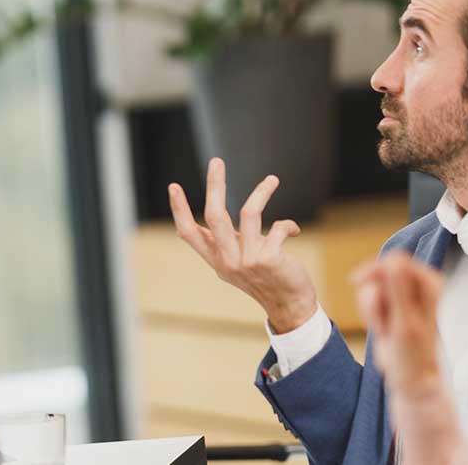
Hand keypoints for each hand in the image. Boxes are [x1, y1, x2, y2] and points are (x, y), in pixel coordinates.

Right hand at [168, 158, 316, 332]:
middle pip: (214, 215)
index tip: (174, 186)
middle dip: (215, 185)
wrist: (290, 306)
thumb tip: (211, 216)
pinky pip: (278, 227)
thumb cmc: (265, 280)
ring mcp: (248, 260)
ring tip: (273, 179)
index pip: (189, 233)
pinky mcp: (269, 258)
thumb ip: (224, 244)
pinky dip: (289, 225)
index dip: (179, 209)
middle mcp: (228, 261)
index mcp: (216, 260)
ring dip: (262, 192)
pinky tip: (294, 230)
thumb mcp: (236, 266)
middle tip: (217, 161)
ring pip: (248, 213)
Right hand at [353, 252, 445, 393]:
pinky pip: (371, 297)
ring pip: (373, 285)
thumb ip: (399, 289)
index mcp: (429, 283)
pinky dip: (370, 313)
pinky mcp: (392, 303)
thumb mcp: (405, 321)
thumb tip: (393, 261)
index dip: (375, 271)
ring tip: (386, 328)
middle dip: (374, 296)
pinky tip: (382, 329)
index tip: (358, 283)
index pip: (395, 260)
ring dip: (372, 309)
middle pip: (381, 271)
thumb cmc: (413, 355)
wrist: (410, 376)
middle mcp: (418, 285)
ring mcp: (404, 294)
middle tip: (384, 320)